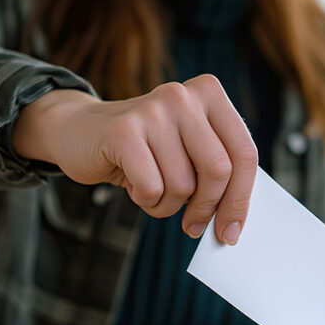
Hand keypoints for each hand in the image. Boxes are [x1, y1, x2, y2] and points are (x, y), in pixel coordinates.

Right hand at [14, 74, 257, 244]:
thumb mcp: (188, 151)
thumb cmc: (145, 149)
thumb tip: (236, 223)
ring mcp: (153, 110)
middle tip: (193, 225)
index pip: (244, 153)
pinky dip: (145, 201)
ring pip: (183, 185)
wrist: (79, 132)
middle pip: (218, 170)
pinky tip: (132, 184)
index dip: (241, 199)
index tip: (232, 231)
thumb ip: (218, 173)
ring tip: (152, 190)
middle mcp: (183, 95)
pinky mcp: (123, 131)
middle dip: (207, 208)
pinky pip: (151, 188)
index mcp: (210, 93)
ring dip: (168, 205)